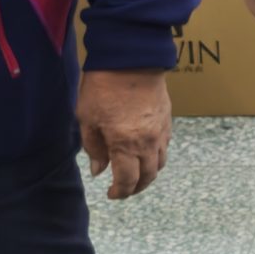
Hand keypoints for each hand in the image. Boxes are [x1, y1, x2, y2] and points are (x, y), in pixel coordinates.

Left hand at [79, 70, 171, 199]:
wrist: (132, 60)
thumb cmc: (103, 88)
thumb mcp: (87, 119)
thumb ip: (93, 148)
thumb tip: (99, 169)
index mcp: (125, 144)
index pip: (128, 179)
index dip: (120, 192)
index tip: (111, 194)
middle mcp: (148, 142)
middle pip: (149, 176)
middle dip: (136, 187)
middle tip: (124, 189)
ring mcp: (161, 131)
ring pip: (160, 163)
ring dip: (149, 174)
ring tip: (136, 174)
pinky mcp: (167, 120)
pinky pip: (165, 146)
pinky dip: (156, 156)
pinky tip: (144, 152)